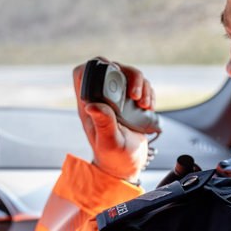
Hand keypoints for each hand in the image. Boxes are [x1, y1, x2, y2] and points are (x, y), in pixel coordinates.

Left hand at [72, 58, 153, 183]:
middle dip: (129, 75)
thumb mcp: (109, 142)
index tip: (113, 72)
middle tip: (135, 96)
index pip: (82, 73)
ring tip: (144, 105)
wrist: (127, 164)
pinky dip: (148, 92)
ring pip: (129, 75)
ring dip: (142, 85)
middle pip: (112, 68)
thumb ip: (103, 123)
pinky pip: (141, 86)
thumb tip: (91, 105)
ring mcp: (117, 99)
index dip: (95, 66)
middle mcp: (101, 98)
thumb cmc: (113, 157)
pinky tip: (148, 107)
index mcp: (89, 105)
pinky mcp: (131, 102)